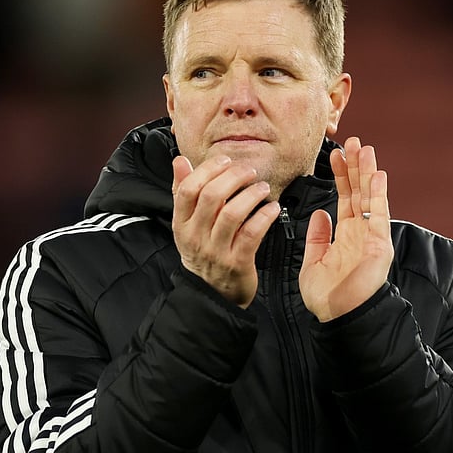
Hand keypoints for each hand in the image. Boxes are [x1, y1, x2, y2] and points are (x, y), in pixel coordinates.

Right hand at [172, 155, 280, 307]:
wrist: (212, 293)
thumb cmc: (202, 251)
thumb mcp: (186, 223)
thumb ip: (183, 190)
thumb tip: (179, 160)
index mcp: (181, 223)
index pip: (188, 189)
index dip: (208, 169)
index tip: (226, 160)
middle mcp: (196, 236)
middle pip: (211, 196)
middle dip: (234, 177)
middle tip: (249, 171)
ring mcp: (216, 251)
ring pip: (232, 213)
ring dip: (251, 194)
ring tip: (262, 187)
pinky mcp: (237, 262)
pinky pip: (252, 233)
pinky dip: (264, 216)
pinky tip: (272, 208)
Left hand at [300, 137, 393, 321]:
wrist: (337, 317)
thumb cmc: (327, 297)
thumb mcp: (313, 262)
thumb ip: (317, 237)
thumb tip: (319, 214)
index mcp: (345, 236)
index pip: (344, 199)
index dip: (341, 177)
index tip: (336, 156)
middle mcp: (360, 233)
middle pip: (359, 193)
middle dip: (356, 167)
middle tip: (353, 142)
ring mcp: (371, 238)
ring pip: (370, 198)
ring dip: (367, 173)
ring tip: (364, 149)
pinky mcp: (379, 245)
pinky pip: (379, 215)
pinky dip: (379, 194)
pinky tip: (377, 175)